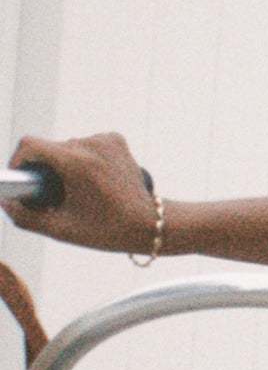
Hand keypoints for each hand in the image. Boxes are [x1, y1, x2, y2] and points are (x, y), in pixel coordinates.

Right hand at [3, 134, 159, 254]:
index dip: (17, 161)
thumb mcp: (61, 229)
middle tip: (51, 194)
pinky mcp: (117, 139)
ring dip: (64, 164)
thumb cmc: (107, 230)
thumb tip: (5, 201)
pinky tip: (93, 180)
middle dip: (44, 169)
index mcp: (77, 162)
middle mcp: (91, 144)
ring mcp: (106, 139)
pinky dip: (83, 159)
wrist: (151, 224)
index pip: (30, 145)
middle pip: (50, 148)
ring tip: (76, 191)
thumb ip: (25, 216)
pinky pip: (87, 145)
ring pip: (68, 146)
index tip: (20, 178)